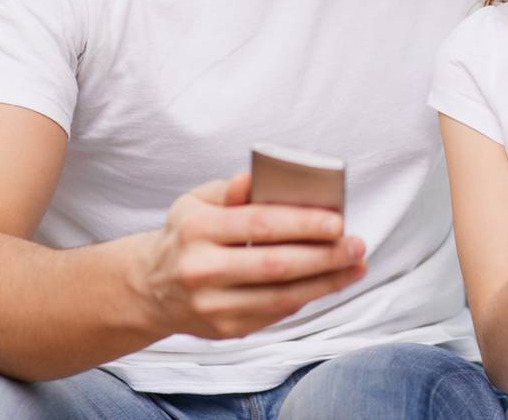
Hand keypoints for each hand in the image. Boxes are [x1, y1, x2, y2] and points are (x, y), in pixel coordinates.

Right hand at [129, 170, 367, 339]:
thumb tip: (257, 178)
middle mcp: (202, 270)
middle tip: (357, 244)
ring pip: (280, 296)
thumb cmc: (187, 234)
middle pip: (274, 265)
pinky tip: (330, 282)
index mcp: (197, 229)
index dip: (301, 223)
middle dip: (323, 256)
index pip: (258, 225)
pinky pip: (275, 313)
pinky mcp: (225, 330)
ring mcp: (212, 306)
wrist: (150, 288)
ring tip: (356, 265)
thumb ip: (230, 189)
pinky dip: (307, 297)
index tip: (338, 220)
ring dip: (325, 282)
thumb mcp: (197, 201)